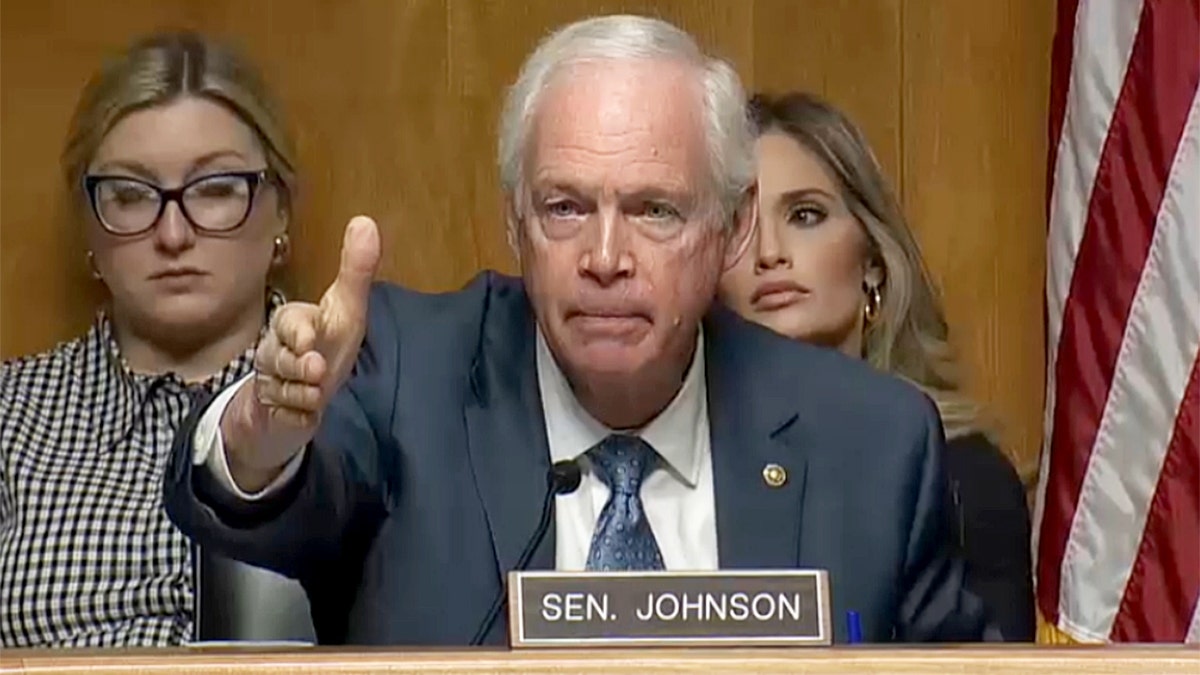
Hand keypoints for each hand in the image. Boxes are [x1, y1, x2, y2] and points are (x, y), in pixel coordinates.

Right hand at [221, 216, 380, 488]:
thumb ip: (355, 271)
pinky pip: (285, 419)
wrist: (297, 400)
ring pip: (283, 388)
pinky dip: (298, 418)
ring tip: (314, 393)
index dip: (298, 329)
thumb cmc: (327, 348)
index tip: (309, 337)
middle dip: (298, 364)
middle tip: (315, 369)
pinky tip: (304, 416)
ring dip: (303, 393)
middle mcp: (276, 350)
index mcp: (292, 324)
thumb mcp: (347, 312)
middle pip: (280, 356)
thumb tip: (365, 221)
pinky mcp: (273, 416)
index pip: (288, 320)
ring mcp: (271, 383)